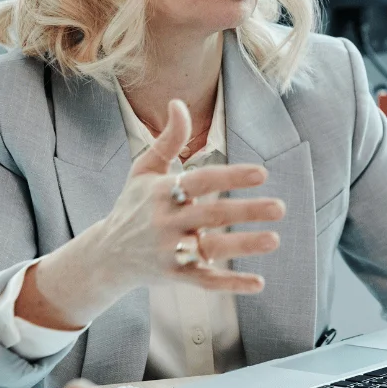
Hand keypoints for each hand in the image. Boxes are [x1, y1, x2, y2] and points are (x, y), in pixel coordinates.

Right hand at [26, 99, 283, 326]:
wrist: (106, 255)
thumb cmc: (132, 206)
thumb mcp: (143, 170)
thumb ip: (167, 140)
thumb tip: (178, 102)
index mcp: (161, 193)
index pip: (200, 181)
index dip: (231, 176)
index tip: (262, 173)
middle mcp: (165, 222)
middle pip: (211, 215)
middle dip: (246, 211)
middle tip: (280, 207)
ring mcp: (170, 251)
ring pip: (212, 249)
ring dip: (244, 245)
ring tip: (275, 239)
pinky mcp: (175, 276)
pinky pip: (205, 281)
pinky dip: (230, 285)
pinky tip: (259, 283)